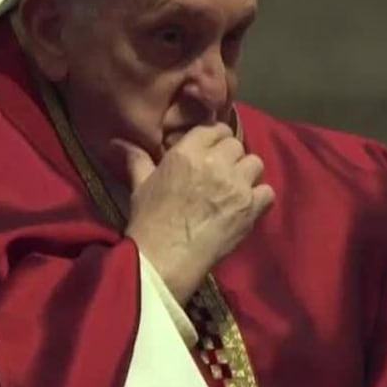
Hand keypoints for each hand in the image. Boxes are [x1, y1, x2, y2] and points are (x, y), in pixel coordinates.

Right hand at [118, 123, 274, 303]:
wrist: (163, 258)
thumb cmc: (148, 221)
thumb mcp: (139, 185)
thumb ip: (137, 159)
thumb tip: (118, 142)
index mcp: (187, 152)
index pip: (215, 128)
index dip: (215, 139)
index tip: (211, 152)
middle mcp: (215, 162)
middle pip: (237, 145)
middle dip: (230, 157)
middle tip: (221, 174)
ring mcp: (236, 185)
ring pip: (255, 164)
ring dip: (246, 175)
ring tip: (235, 189)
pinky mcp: (250, 208)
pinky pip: (268, 192)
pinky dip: (260, 198)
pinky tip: (246, 207)